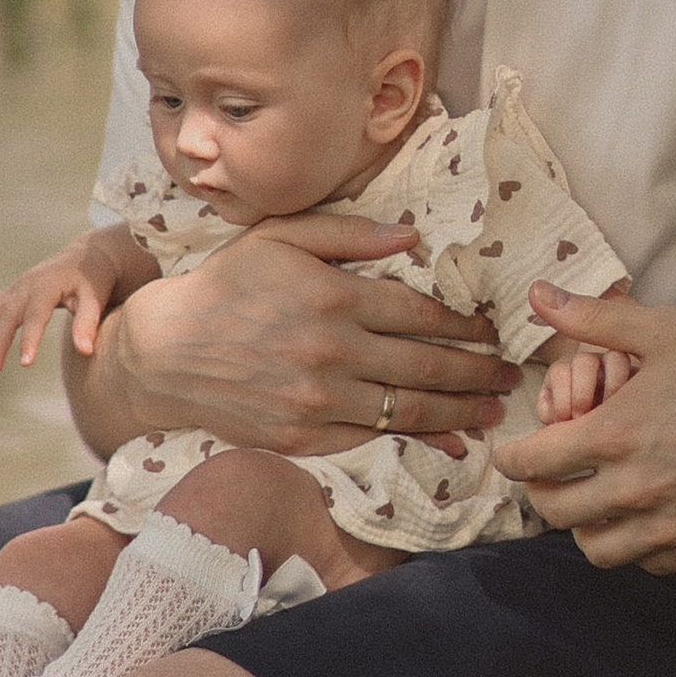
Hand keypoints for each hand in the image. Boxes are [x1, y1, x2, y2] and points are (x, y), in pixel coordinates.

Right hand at [0, 233, 128, 374]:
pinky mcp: (12, 293)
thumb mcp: (95, 299)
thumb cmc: (93, 281)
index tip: (25, 364)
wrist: (87, 256)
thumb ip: (88, 323)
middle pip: (8, 314)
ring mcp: (16, 288)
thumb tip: (85, 352)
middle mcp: (27, 285)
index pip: (36, 315)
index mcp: (48, 286)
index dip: (31, 339)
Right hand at [94, 208, 517, 459]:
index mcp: (332, 296)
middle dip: (477, 371)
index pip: (419, 313)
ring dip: (460, 411)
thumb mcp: (280, 237)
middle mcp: (331, 351)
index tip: (491, 331)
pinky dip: (419, 443)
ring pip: (409, 409)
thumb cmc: (226, 285)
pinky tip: (450, 442)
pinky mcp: (303, 437)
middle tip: (510, 375)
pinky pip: (375, 440)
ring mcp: (318, 400)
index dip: (464, 325)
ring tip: (492, 410)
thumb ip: (348, 233)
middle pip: (426, 365)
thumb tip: (411, 237)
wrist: (165, 353)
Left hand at [496, 287, 675, 575]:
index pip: (532, 464)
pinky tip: (641, 515)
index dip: (512, 457)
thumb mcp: (665, 329)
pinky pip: (647, 563)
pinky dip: (632, 544)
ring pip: (596, 549)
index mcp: (617, 435)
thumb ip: (594, 318)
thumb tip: (538, 296)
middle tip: (551, 474)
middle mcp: (637, 489)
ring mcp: (672, 526)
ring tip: (594, 499)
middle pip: (555, 513)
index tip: (514, 451)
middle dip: (542, 492)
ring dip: (584, 526)